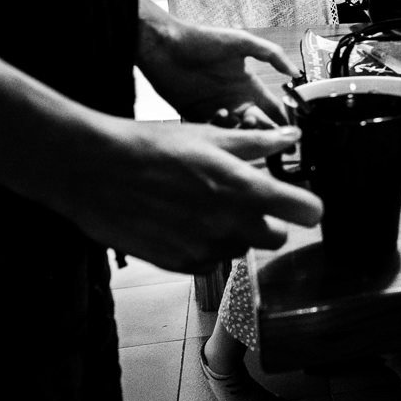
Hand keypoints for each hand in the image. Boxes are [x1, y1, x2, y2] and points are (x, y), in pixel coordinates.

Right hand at [54, 117, 322, 272]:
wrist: (93, 170)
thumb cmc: (150, 146)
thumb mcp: (208, 136)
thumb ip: (256, 143)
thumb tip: (290, 136)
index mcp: (244, 189)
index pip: (305, 212)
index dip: (308, 207)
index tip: (301, 204)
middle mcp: (230, 224)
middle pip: (276, 237)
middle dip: (268, 221)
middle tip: (245, 200)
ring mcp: (205, 248)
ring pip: (239, 249)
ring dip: (233, 233)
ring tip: (203, 206)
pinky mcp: (179, 264)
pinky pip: (209, 262)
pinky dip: (204, 247)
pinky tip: (182, 223)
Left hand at [135, 0, 299, 124]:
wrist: (165, 46)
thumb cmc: (202, 40)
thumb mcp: (242, 42)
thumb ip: (271, 55)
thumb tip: (295, 71)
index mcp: (248, 85)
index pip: (272, 108)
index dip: (284, 121)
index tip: (294, 134)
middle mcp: (234, 100)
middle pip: (257, 125)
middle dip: (266, 132)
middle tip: (270, 135)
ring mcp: (216, 109)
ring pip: (236, 131)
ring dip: (242, 130)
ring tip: (242, 120)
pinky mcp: (196, 116)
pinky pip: (213, 130)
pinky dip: (219, 128)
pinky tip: (220, 116)